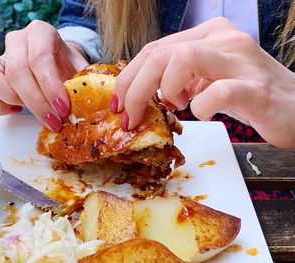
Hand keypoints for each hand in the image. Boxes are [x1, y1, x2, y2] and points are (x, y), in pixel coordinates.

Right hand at [0, 20, 88, 131]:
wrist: (56, 62)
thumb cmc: (66, 66)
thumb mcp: (79, 69)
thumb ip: (83, 82)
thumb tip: (92, 102)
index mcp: (41, 33)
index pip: (40, 58)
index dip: (51, 87)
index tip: (63, 108)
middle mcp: (17, 41)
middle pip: (16, 72)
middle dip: (37, 103)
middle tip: (54, 121)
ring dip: (13, 101)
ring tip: (35, 111)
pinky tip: (16, 110)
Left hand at [112, 17, 294, 147]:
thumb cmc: (248, 95)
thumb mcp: (207, 80)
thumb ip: (179, 79)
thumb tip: (146, 93)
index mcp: (207, 36)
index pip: (154, 50)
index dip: (129, 78)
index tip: (118, 104)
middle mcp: (222, 40)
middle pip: (160, 54)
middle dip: (134, 89)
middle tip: (128, 117)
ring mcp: (239, 61)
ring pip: (183, 61)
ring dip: (163, 92)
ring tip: (173, 108)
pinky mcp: (255, 88)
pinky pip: (216, 93)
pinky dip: (200, 108)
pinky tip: (204, 114)